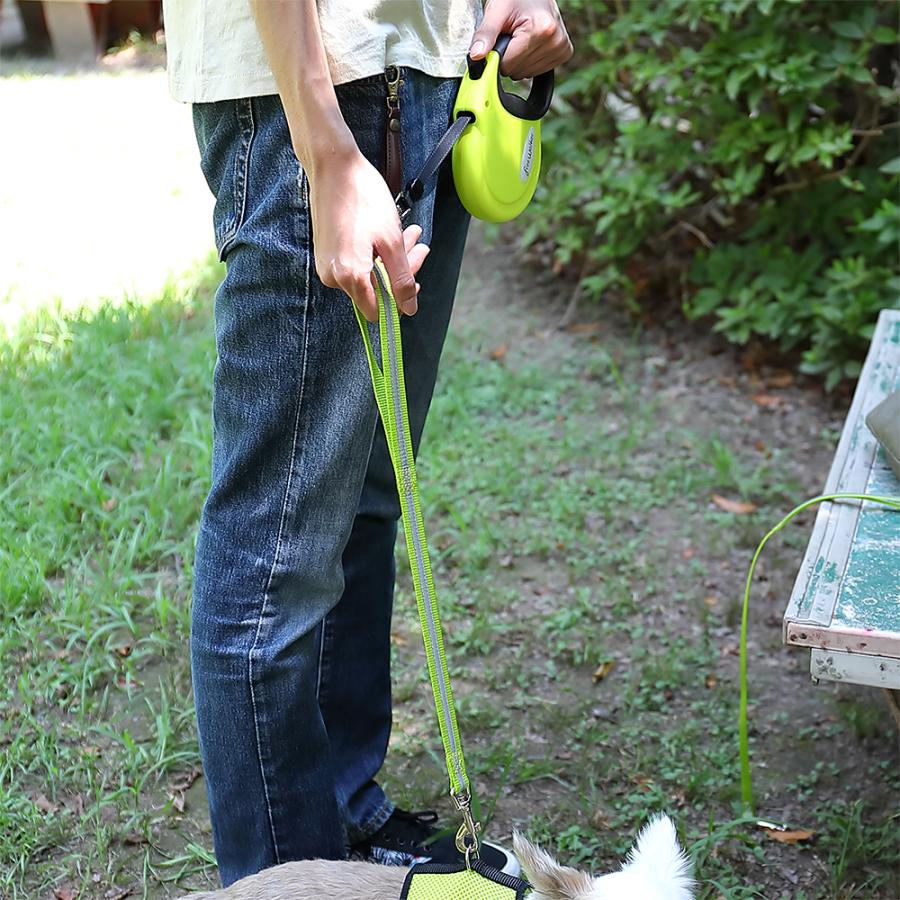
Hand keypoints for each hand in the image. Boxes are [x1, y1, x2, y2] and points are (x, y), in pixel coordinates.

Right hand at [308, 148, 428, 322]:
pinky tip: (389, 233)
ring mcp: (327, 265)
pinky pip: (356, 263)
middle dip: (400, 271)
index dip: (399, 299)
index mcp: (351, 277)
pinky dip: (375, 252)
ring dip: (390, 258)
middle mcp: (334, 277)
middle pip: (375, 291)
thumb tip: (409, 309)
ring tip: (409, 233)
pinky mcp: (326, 254)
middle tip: (418, 245)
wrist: (333, 166)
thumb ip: (401, 279)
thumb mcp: (392, 241)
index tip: (415, 279)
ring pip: (368, 274)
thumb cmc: (363, 198)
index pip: (378, 311)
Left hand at [469, 0, 572, 79]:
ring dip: (519, 60)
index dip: (498, 55)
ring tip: (522, 37)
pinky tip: (531, 43)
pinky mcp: (564, 52)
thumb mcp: (497, 11)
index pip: (508, 65)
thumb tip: (476, 57)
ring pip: (526, 74)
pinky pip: (537, 72)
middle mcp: (555, 40)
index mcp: (540, 29)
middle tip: (512, 35)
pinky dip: (530, 62)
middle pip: (518, 71)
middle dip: (510, 57)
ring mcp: (561, 47)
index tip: (500, 39)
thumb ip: (485, 34)